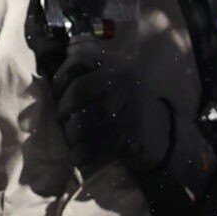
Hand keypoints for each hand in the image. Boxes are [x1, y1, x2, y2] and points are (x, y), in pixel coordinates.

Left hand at [51, 39, 194, 177]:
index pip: (80, 60)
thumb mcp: (111, 81)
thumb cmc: (123, 105)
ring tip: (72, 137)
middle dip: (64, 109)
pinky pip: (93, 146)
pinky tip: (78, 155)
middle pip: (80, 90)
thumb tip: (57, 63)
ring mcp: (131, 110)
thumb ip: (85, 73)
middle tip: (63, 119)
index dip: (61, 78)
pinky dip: (80, 153)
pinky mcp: (131, 138)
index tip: (58, 93)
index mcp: (120, 66)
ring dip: (71, 133)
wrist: (159, 134)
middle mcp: (127, 83)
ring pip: (84, 121)